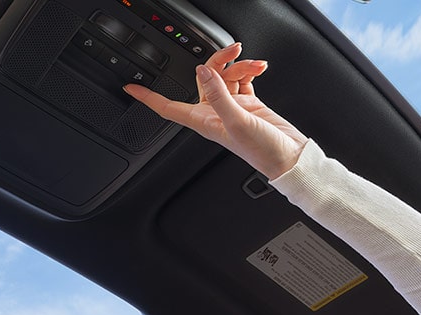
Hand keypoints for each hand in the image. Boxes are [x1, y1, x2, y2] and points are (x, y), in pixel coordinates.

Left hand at [124, 43, 307, 179]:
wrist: (288, 156)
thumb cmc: (262, 150)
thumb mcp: (237, 121)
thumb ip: (219, 94)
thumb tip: (203, 72)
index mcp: (203, 121)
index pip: (167, 108)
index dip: (148, 98)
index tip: (132, 89)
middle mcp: (213, 113)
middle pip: (204, 79)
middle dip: (218, 62)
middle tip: (233, 51)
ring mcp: (231, 107)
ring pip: (225, 75)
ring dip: (240, 65)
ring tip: (255, 65)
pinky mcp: (248, 102)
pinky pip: (242, 79)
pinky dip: (249, 70)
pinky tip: (258, 68)